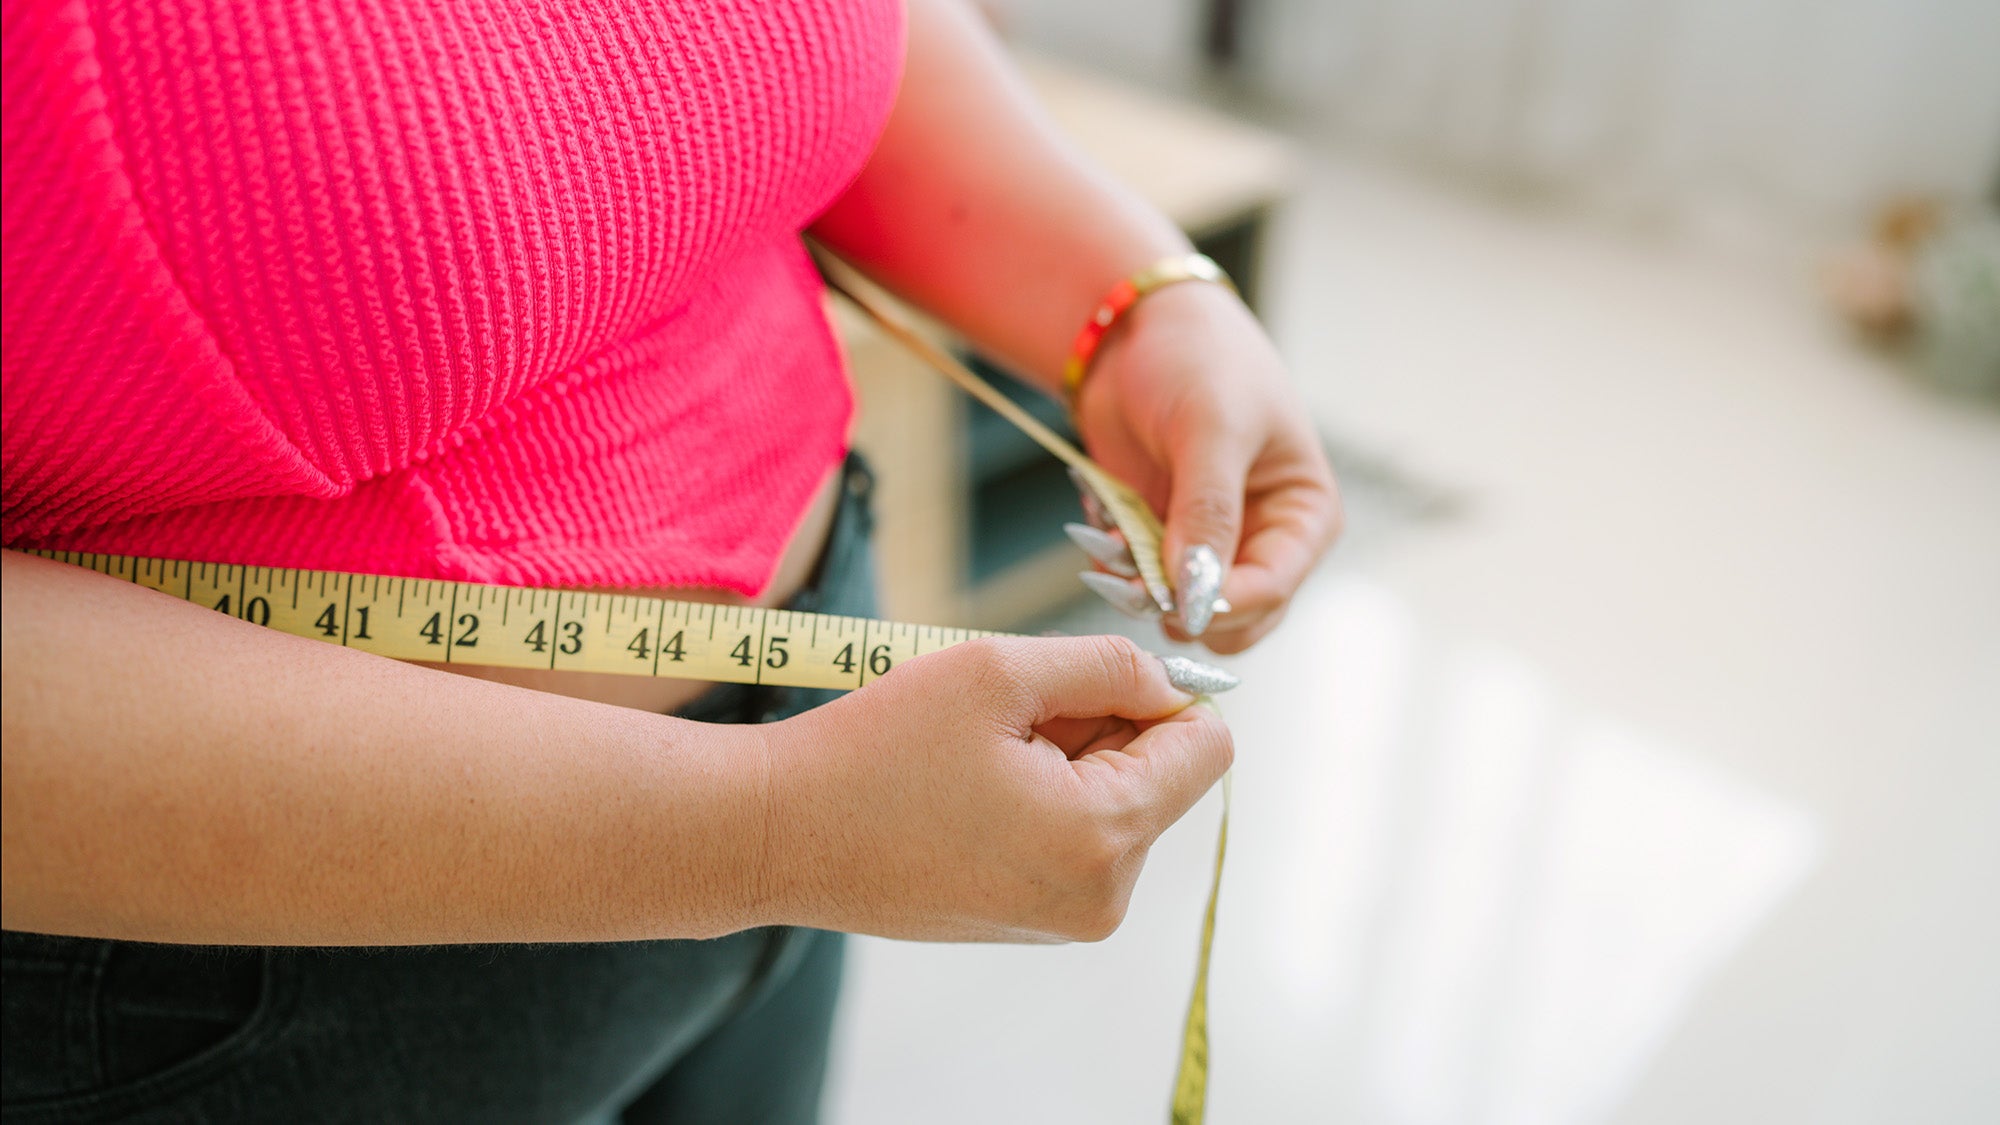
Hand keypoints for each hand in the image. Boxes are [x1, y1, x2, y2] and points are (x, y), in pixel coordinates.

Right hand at [755, 634, 1233, 942]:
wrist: (776, 833)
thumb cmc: (875, 750)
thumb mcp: (998, 671)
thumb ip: (1109, 664)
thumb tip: (1171, 683)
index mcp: (1103, 837)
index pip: (1207, 748)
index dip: (1159, 694)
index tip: (1084, 681)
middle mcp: (1100, 897)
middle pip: (1160, 777)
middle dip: (1100, 729)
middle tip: (1005, 720)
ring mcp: (1065, 919)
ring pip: (1115, 804)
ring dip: (1066, 760)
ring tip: (976, 757)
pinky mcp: (1030, 922)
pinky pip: (1074, 838)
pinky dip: (1039, 798)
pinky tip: (965, 790)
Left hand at [1073, 281, 1341, 652]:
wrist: (1137, 328)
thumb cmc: (1197, 360)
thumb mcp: (1211, 428)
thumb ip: (1207, 512)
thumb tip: (1196, 594)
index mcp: (1304, 514)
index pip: (1273, 589)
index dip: (1223, 605)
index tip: (1171, 603)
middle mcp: (1265, 540)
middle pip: (1234, 619)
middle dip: (1182, 608)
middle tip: (1134, 583)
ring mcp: (1211, 546)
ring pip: (1183, 612)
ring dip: (1143, 593)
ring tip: (1115, 550)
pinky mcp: (1162, 542)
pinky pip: (1142, 587)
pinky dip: (1120, 574)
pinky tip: (1102, 537)